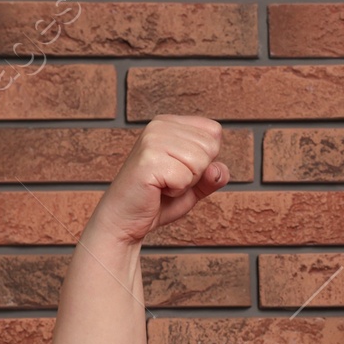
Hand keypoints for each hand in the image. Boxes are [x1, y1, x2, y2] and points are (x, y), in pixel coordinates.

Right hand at [89, 116, 229, 244]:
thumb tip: (218, 169)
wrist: (125, 220)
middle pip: (210, 147)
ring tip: (163, 185)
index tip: (179, 169)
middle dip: (196, 173)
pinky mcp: (149, 159)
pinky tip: (157, 190)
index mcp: (169, 123)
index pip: (214, 132)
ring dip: (186, 183)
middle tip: (169, 181)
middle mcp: (159, 125)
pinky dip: (176, 192)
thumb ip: (213, 176)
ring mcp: (152, 140)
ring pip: (200, 162)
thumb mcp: (194, 186)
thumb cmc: (158, 201)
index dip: (206, 159)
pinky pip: (185, 177)